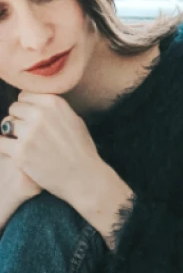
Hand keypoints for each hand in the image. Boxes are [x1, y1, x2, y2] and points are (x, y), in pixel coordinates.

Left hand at [0, 92, 132, 245]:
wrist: (84, 178)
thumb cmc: (82, 151)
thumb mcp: (75, 121)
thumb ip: (54, 109)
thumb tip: (36, 101)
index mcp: (54, 104)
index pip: (25, 95)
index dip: (27, 106)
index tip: (33, 118)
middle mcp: (40, 115)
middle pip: (14, 108)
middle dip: (19, 119)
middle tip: (30, 134)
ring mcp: (28, 133)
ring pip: (5, 125)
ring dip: (12, 134)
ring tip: (25, 144)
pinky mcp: (19, 152)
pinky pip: (0, 143)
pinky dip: (5, 147)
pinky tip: (16, 153)